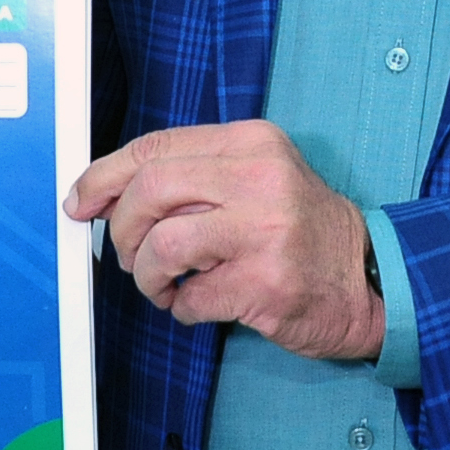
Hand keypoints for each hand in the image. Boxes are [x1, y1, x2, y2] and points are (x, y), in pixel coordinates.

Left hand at [65, 120, 383, 361]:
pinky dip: (181, 306)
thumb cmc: (300, 228)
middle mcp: (259, 178)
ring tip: (164, 284)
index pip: (155, 148)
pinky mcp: (265, 283)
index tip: (81, 201)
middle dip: (121, 229)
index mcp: (250, 142)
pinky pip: (191, 297)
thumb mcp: (255, 177)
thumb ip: (191, 175)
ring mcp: (264, 231)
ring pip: (163, 245)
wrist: (368, 277)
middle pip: (149, 191)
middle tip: (127, 254)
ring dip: (148, 275)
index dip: (104, 176)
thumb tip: (105, 193)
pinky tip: (198, 303)